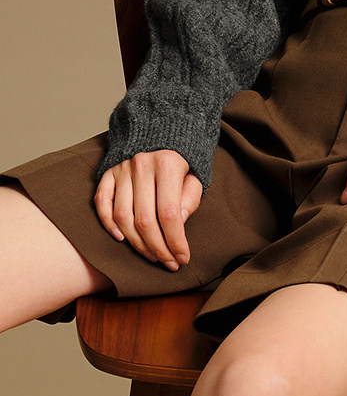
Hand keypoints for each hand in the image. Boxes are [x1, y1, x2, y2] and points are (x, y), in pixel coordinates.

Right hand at [94, 151, 203, 270]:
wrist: (161, 132)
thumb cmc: (182, 162)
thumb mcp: (195, 176)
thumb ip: (189, 199)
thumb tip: (178, 225)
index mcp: (168, 164)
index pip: (169, 213)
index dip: (175, 240)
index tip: (182, 258)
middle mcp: (142, 165)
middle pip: (144, 220)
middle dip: (157, 247)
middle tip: (167, 263)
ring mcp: (122, 169)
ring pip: (123, 217)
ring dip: (136, 243)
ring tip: (151, 255)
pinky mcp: (107, 173)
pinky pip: (102, 204)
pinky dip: (109, 224)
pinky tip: (122, 239)